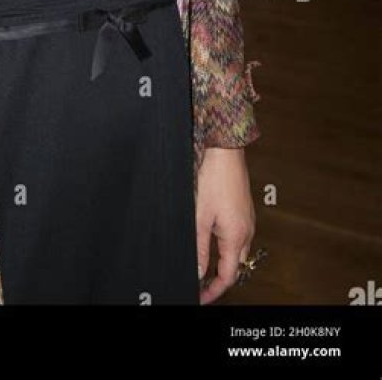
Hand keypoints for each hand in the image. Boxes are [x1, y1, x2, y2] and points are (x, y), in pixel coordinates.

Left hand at [196, 146, 255, 304]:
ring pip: (238, 250)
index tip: (201, 297)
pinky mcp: (245, 209)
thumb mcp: (200, 217)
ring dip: (223, 260)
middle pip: (236, 265)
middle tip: (201, 283)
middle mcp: (247, 230)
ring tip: (204, 264)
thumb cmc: (213, 177)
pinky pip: (239, 235)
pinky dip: (227, 244)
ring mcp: (248, 219)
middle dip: (219, 277)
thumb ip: (199, 247)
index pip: (228, 275)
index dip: (213, 290)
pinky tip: (213, 238)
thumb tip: (198, 272)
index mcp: (237, 236)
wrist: (225, 149)